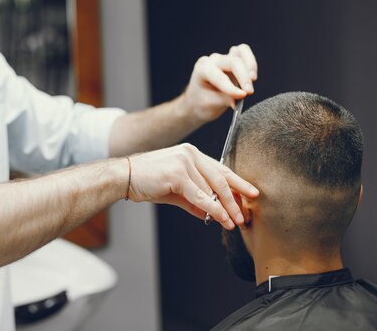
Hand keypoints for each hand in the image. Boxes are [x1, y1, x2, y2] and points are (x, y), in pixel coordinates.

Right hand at [127, 144, 258, 228]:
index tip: (251, 195)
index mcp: (191, 153)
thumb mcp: (175, 191)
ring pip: (212, 188)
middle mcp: (190, 154)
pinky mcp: (177, 173)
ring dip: (226, 208)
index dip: (238, 183)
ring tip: (234, 222)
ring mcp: (184, 162)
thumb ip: (195, 200)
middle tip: (245, 215)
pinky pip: (200, 195)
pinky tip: (221, 218)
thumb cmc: (147, 181)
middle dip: (235, 199)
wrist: (124, 177)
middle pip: (221, 178)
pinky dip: (213, 208)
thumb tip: (212, 214)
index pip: (221, 168)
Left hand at [181, 44, 257, 123]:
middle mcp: (212, 60)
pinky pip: (244, 52)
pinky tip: (252, 77)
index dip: (231, 87)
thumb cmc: (203, 102)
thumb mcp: (212, 104)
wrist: (200, 101)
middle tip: (249, 92)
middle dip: (243, 77)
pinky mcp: (233, 58)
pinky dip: (251, 63)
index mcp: (202, 69)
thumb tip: (243, 95)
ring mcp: (223, 57)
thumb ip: (227, 99)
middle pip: (233, 62)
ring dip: (250, 65)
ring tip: (253, 80)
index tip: (243, 96)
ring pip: (240, 51)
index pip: (219, 76)